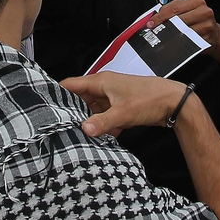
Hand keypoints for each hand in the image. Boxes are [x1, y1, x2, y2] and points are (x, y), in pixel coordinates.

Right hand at [62, 72, 187, 137]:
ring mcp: (113, 98)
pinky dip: (103, 127)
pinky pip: (105, 118)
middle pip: (80, 100)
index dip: (57, 93)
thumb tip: (83, 129)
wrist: (174, 103)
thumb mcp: (124, 113)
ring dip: (90, 122)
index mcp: (101, 81)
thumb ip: (102, 122)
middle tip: (60, 126)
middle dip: (72, 113)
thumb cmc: (150, 99)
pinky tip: (102, 138)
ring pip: (93, 111)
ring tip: (77, 135)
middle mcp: (104, 88)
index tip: (45, 104)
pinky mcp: (121, 108)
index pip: (71, 85)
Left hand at [150, 0, 219, 66]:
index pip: (174, 8)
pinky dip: (178, 43)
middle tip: (153, 31)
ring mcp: (207, 25)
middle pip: (177, 19)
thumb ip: (173, 10)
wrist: (216, 36)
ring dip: (170, 35)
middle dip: (163, 26)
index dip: (160, 16)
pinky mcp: (207, 37)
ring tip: (162, 37)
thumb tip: (155, 17)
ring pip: (182, 31)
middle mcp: (204, 11)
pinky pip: (188, 41)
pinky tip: (173, 43)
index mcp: (197, 1)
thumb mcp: (187, 11)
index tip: (150, 23)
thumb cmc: (198, 22)